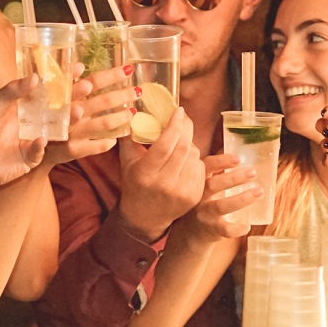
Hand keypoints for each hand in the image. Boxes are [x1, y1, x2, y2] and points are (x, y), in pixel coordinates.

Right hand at [47, 66, 132, 165]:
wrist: (28, 146)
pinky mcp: (73, 149)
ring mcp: (73, 131)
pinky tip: (114, 139)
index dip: (111, 75)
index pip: (93, 81)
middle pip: (102, 101)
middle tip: (138, 90)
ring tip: (132, 112)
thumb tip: (81, 65)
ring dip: (120, 117)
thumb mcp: (50, 95)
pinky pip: (96, 146)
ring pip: (103, 123)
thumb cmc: (43, 116)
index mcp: (67, 95)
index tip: (129, 69)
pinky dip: (107, 143)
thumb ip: (65, 80)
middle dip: (122, 95)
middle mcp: (71, 112)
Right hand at [116, 109, 204, 242]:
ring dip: (189, 144)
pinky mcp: (193, 197)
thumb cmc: (134, 183)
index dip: (174, 125)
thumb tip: (132, 109)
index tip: (178, 111)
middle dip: (186, 128)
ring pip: (194, 156)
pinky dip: (194, 158)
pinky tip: (185, 160)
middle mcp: (164, 184)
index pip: (165, 145)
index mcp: (145, 173)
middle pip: (183, 148)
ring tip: (180, 143)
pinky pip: (200, 168)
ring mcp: (181, 192)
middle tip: (183, 117)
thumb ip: (129, 136)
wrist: (145, 217)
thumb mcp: (126, 161)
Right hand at [176, 153, 260, 242]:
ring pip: (221, 206)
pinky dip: (237, 228)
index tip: (238, 159)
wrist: (191, 232)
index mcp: (199, 182)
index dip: (221, 161)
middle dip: (234, 178)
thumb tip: (235, 149)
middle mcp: (199, 196)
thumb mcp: (205, 185)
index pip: (206, 167)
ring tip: (259, 192)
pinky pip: (225, 229)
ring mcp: (204, 214)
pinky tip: (248, 225)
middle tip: (253, 173)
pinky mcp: (211, 230)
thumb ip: (217, 170)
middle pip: (214, 184)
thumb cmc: (204, 202)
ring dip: (241, 199)